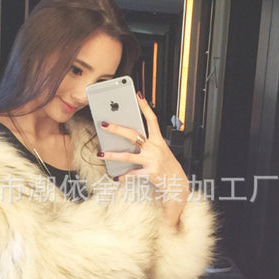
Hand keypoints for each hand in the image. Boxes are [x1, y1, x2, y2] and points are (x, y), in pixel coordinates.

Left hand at [97, 92, 189, 225]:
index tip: (138, 95)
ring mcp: (152, 161)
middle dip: (117, 129)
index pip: (152, 120)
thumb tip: (126, 135)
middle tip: (104, 124)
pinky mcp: (149, 173)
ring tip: (101, 153)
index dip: (145, 107)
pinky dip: (124, 176)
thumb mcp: (159, 150)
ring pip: (129, 156)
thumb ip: (146, 143)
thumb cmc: (165, 165)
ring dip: (113, 155)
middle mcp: (155, 148)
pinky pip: (133, 174)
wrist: (177, 182)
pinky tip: (116, 176)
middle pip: (134, 135)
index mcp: (158, 140)